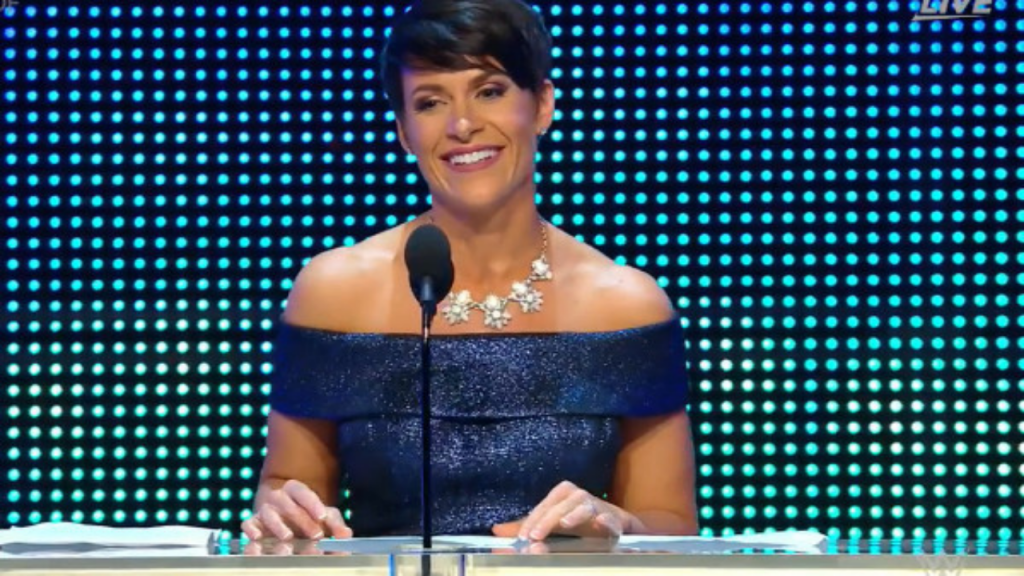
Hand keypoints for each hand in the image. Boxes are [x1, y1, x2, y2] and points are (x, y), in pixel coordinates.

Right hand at [240, 479, 351, 540]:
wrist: (282, 517)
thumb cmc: (306, 515)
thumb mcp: (322, 517)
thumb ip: (334, 524)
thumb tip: (346, 535)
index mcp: (294, 490)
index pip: (303, 492)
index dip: (313, 504)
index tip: (323, 517)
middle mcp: (278, 496)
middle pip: (287, 504)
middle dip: (302, 519)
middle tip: (316, 535)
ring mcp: (264, 509)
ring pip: (267, 512)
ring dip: (278, 525)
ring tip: (289, 538)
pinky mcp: (252, 523)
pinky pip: (248, 524)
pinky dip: (251, 529)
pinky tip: (258, 538)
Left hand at [491, 481, 629, 540]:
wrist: (614, 525)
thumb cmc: (579, 521)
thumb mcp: (551, 523)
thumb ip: (527, 526)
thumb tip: (496, 530)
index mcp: (561, 494)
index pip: (542, 507)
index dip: (531, 521)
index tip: (523, 537)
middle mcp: (577, 496)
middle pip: (559, 506)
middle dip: (547, 521)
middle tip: (535, 536)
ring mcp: (596, 506)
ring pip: (583, 506)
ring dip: (574, 515)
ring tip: (565, 524)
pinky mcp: (614, 519)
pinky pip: (611, 519)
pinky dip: (607, 521)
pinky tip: (602, 524)